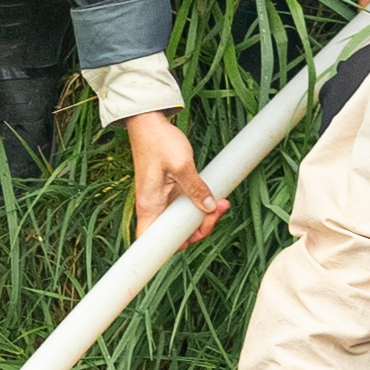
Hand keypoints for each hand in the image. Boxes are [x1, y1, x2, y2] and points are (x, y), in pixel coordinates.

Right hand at [122, 112, 220, 238]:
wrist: (149, 122)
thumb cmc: (158, 141)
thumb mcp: (181, 164)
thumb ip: (196, 187)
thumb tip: (208, 208)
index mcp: (150, 205)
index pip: (153, 242)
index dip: (173, 247)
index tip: (194, 235)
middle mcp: (154, 206)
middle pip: (175, 235)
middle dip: (199, 228)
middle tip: (216, 211)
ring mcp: (162, 200)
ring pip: (182, 221)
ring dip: (202, 216)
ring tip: (220, 203)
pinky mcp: (169, 191)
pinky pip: (185, 207)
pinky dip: (199, 205)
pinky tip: (213, 197)